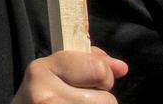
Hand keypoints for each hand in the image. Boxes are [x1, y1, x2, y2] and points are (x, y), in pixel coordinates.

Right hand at [11, 47, 127, 103]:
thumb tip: (121, 68)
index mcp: (40, 69)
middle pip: (107, 100)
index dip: (102, 76)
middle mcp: (43, 94)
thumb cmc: (42, 95)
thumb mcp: (55, 71)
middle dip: (99, 101)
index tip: (89, 81)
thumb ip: (89, 62)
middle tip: (77, 100)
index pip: (98, 70)